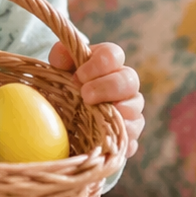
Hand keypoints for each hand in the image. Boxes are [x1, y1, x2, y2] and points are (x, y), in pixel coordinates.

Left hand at [49, 41, 143, 158]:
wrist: (63, 118)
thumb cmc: (64, 87)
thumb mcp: (59, 69)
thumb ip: (60, 57)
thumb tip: (61, 59)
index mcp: (107, 64)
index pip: (113, 54)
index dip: (99, 64)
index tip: (79, 76)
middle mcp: (123, 85)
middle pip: (130, 81)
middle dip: (109, 87)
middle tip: (86, 96)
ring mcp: (128, 111)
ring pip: (136, 110)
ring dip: (121, 114)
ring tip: (102, 118)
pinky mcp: (125, 135)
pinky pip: (132, 139)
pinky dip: (122, 141)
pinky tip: (107, 142)